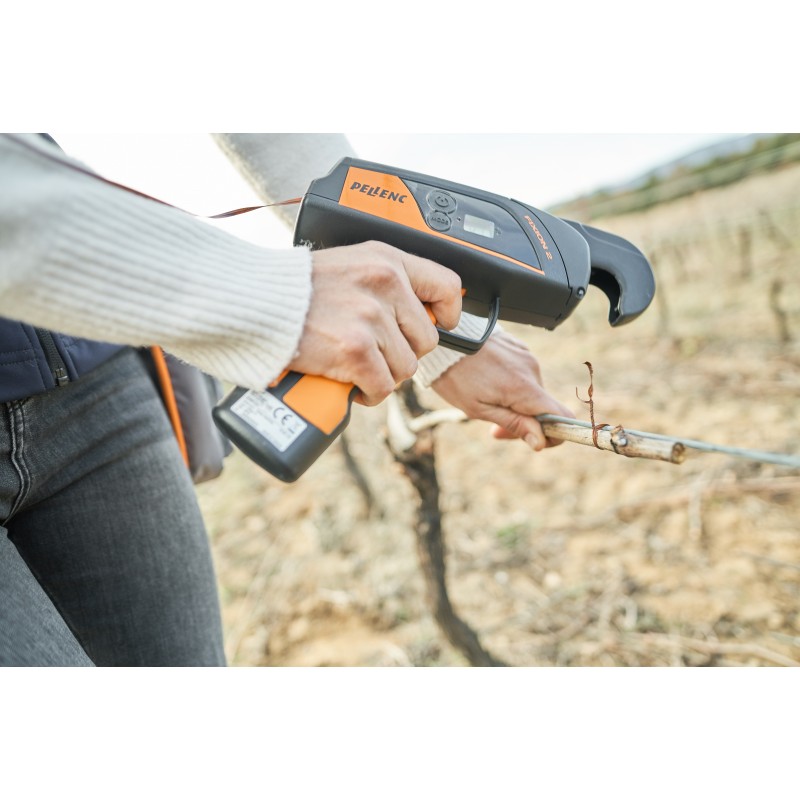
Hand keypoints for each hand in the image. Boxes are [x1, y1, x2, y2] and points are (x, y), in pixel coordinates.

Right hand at [289, 241, 461, 405]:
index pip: (446, 285)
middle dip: (401, 353)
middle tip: (373, 353)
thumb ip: (382, 282)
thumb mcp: (348, 265)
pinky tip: (350, 383)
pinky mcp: (355, 349)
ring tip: (354, 366)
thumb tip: (416, 311)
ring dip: (382, 374)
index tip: (441, 324)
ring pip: (405, 368)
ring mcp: (370, 317)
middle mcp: (384, 284)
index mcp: (386, 260)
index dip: (448, 313)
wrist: (253, 302)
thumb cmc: (293, 289)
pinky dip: (368, 393)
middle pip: (425, 339)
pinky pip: (382, 386)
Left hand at [430, 329, 573, 450]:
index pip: (562, 416)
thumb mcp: (480, 409)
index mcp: (524, 388)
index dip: (556, 433)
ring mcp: (526, 355)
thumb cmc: (456, 377)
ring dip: (517, 403)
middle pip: (544, 406)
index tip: (536, 440)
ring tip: (487, 401)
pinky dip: (512, 385)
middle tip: (496, 429)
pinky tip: (489, 382)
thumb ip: (515, 424)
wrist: (443, 341)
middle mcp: (532, 369)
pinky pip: (524, 374)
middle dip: (526, 422)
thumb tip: (541, 441)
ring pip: (532, 390)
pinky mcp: (519, 347)